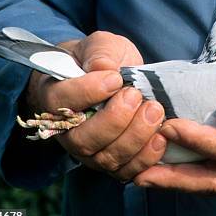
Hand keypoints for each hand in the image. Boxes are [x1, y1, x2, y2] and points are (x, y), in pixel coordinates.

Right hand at [24, 31, 165, 180]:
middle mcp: (68, 131)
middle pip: (83, 139)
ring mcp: (90, 151)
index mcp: (55, 96)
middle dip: (115, 120)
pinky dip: (145, 157)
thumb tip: (104, 67)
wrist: (114, 79)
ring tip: (154, 111)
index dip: (88, 92)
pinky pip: (126, 171)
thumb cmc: (101, 60)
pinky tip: (160, 136)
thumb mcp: (101, 45)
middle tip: (136, 96)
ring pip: (106, 158)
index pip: (62, 102)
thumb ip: (101, 52)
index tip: (115, 79)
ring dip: (134, 137)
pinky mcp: (113, 163)